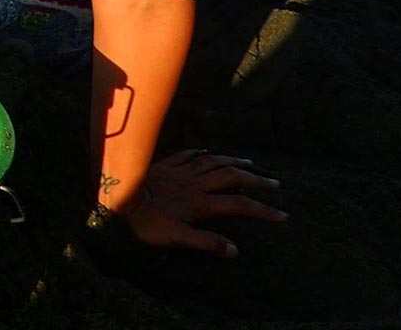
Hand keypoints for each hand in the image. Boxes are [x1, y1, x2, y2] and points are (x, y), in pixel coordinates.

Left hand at [120, 149, 287, 256]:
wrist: (118, 196)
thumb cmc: (146, 221)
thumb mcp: (176, 238)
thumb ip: (206, 242)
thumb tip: (235, 250)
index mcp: (201, 202)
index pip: (239, 205)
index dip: (262, 210)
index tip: (282, 215)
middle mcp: (195, 183)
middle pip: (231, 178)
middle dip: (255, 180)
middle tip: (275, 183)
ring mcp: (180, 171)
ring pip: (213, 162)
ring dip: (233, 161)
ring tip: (249, 163)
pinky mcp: (165, 164)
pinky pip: (187, 154)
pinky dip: (201, 152)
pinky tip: (207, 150)